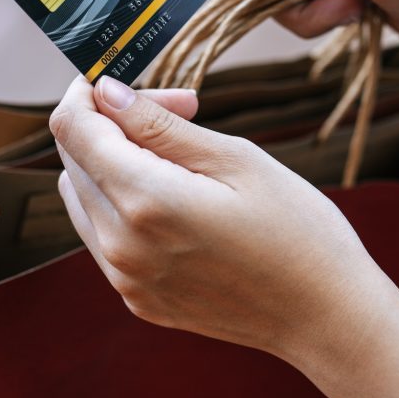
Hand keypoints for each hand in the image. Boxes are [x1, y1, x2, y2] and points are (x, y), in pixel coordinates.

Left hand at [50, 75, 398, 397]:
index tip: (122, 81)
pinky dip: (125, 206)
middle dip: (113, 124)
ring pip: (84, 199)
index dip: (88, 93)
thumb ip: (159, 125)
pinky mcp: (139, 300)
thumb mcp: (235, 159)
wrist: (326, 316)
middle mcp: (121, 246)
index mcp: (145, 202)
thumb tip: (105, 92)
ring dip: (115, 165)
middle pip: (74, 161)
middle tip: (182, 112)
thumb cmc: (298, 231)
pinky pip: (105, 238)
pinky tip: (180, 201)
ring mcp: (127, 280)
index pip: (73, 129)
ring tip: (183, 157)